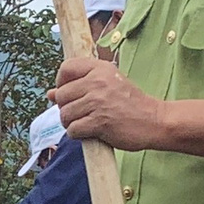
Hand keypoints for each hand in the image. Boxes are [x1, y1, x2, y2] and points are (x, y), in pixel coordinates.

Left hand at [51, 57, 168, 150]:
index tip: (69, 93)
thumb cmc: (130, 104)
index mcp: (100, 69)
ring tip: (87, 123)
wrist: (154, 121)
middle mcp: (98, 82)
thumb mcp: (107, 86)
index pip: (66, 68)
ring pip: (65, 114)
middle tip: (81, 113)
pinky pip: (73, 130)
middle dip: (66, 108)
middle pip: (61, 95)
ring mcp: (98, 102)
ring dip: (71, 123)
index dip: (61, 82)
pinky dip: (78, 134)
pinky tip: (90, 132)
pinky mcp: (99, 122)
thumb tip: (49, 94)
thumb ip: (79, 86)